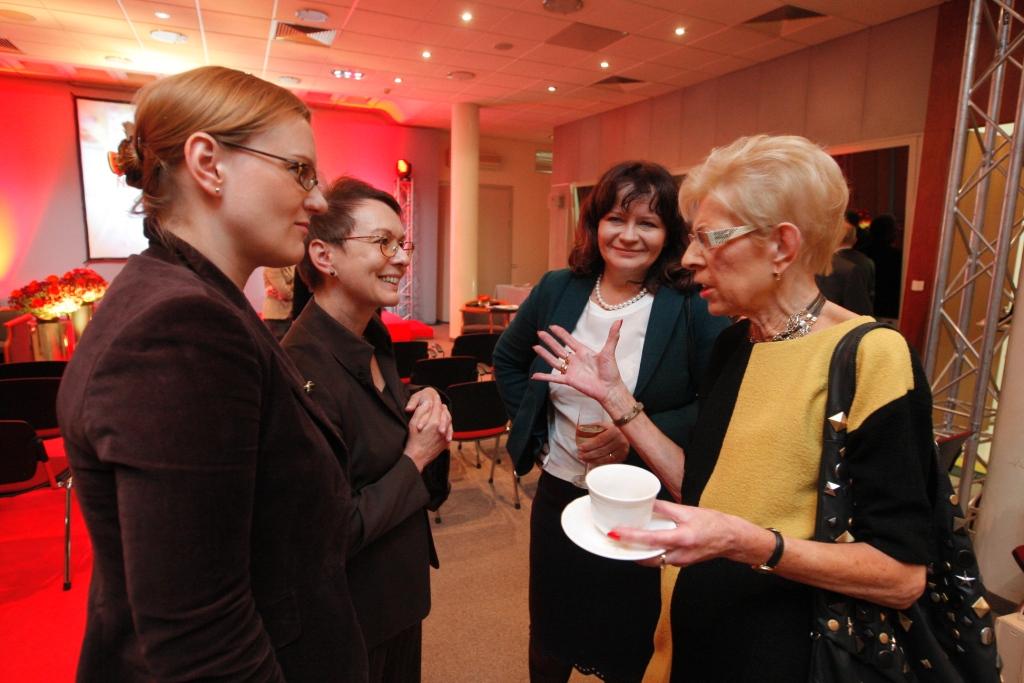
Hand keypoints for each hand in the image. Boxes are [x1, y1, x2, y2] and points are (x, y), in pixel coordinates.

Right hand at [404, 394, 451, 471]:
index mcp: (434, 421)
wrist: (417, 457)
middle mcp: (442, 428)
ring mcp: (445, 436)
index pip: (437, 407)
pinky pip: (449, 431)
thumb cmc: (413, 440)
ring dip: (446, 416)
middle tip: (440, 404)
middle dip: (442, 408)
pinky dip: (448, 426)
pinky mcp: (445, 442)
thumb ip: (421, 411)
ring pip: (449, 422)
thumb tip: (428, 402)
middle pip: (445, 414)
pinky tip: (445, 424)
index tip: (436, 397)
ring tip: (444, 412)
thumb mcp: (413, 423)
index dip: (436, 401)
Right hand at [529, 321, 628, 402]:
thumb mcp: (609, 351)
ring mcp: (571, 370)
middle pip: (558, 348)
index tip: (552, 326)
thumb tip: (619, 320)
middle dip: (549, 341)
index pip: (569, 340)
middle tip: (540, 333)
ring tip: (535, 347)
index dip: (561, 333)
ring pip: (554, 361)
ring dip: (544, 354)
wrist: (609, 388)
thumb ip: (612, 336)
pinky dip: (544, 377)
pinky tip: (534, 376)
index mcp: (583, 351)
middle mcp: (575, 360)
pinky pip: (554, 378)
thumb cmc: (611, 371)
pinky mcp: (569, 380)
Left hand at [576, 422, 629, 464]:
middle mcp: (620, 440)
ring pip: (606, 458)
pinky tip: (592, 463)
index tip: (580, 448)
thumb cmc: (610, 429)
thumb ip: (592, 427)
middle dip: (589, 454)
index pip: (599, 440)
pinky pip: (609, 462)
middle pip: (602, 450)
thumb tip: (579, 428)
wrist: (625, 434)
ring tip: (584, 459)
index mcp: (614, 431)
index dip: (589, 445)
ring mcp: (622, 449)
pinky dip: (600, 463)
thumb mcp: (602, 425)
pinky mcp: (623, 456)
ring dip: (593, 460)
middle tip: (580, 455)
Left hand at [610, 500, 751, 567]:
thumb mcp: (688, 511)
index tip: (616, 532)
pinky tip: (644, 542)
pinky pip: (661, 559)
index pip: (651, 539)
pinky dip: (650, 552)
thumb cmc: (714, 524)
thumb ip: (665, 508)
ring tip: (625, 539)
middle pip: (647, 555)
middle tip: (614, 537)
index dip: (631, 536)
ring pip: (653, 560)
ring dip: (638, 551)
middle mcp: (680, 554)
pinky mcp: (681, 563)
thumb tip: (646, 502)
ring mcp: (680, 561)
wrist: (731, 539)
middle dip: (629, 549)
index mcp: (682, 538)